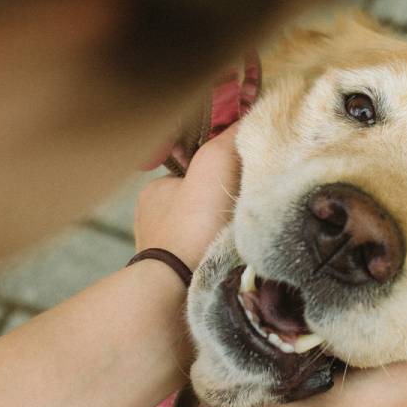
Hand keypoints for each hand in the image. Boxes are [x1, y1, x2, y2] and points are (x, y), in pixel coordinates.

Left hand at [134, 125, 240, 268]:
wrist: (179, 289)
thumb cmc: (192, 222)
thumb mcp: (215, 160)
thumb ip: (232, 135)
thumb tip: (253, 118)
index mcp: (155, 191)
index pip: (195, 169)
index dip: (223, 169)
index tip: (244, 176)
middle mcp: (154, 222)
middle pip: (202, 202)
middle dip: (224, 203)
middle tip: (248, 207)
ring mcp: (164, 255)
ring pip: (205, 234)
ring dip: (224, 233)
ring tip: (245, 237)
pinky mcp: (178, 282)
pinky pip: (206, 260)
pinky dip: (220, 258)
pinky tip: (235, 260)